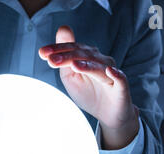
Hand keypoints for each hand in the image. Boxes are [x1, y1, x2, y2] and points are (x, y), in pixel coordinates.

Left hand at [39, 26, 138, 149]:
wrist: (108, 114)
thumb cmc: (89, 93)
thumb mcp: (71, 77)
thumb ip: (64, 59)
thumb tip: (61, 31)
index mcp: (87, 57)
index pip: (72, 49)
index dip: (57, 49)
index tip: (42, 53)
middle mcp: (100, 60)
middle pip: (83, 55)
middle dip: (66, 56)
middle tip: (51, 59)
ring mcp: (111, 72)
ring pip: (98, 66)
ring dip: (85, 65)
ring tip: (73, 65)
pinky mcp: (121, 86)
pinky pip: (120, 78)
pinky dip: (116, 74)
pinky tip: (110, 71)